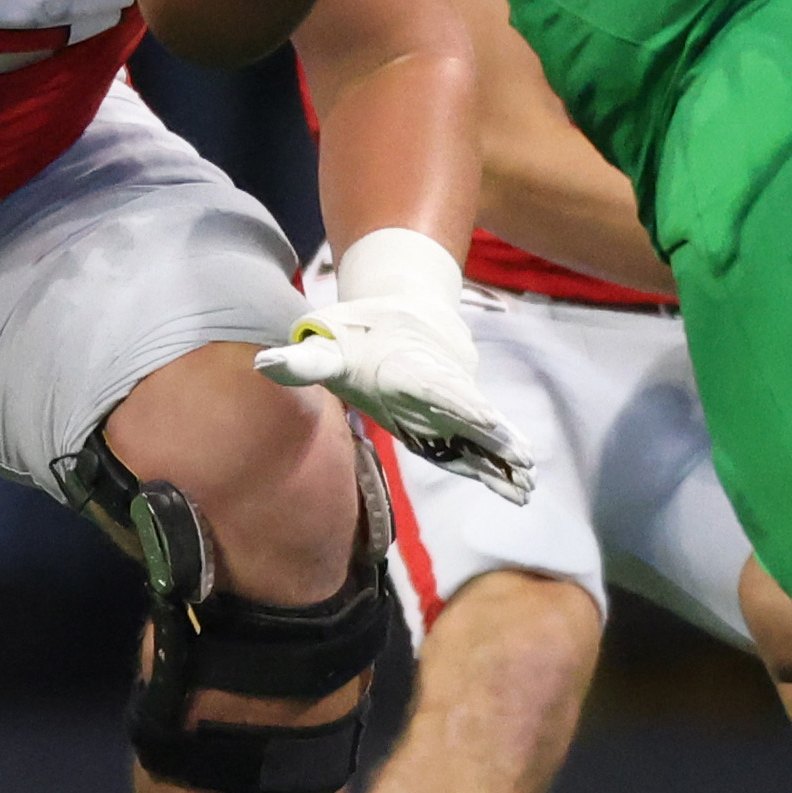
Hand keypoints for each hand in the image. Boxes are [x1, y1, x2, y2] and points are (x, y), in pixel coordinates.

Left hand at [256, 228, 532, 504]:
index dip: (459, 401)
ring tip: (526, 481)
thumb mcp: (328, 341)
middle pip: (470, 411)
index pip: (436, 386)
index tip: (481, 416)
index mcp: (409, 368)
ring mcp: (453, 400)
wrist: (402, 306)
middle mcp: (438, 384)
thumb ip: (304, 359)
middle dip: (494, 435)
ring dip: (503, 454)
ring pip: (481, 430)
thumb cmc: (358, 330)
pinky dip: (497, 459)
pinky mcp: (458, 415)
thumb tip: (265, 363)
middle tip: (522, 458)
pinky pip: (479, 440)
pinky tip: (517, 486)